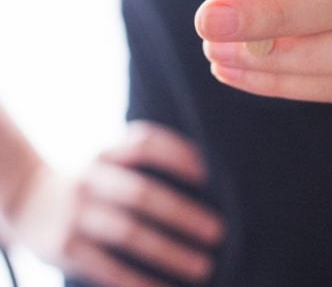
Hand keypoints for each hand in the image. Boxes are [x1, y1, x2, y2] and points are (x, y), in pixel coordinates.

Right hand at [5, 121, 224, 285]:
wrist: (26, 196)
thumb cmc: (91, 178)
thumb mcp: (109, 156)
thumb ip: (144, 155)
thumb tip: (205, 170)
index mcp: (106, 152)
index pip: (146, 144)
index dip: (178, 155)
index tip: (209, 173)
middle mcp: (90, 179)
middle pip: (142, 194)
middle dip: (183, 214)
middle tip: (219, 231)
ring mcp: (76, 214)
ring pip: (128, 234)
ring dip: (169, 252)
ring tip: (202, 266)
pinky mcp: (64, 248)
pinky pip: (106, 267)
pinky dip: (137, 280)